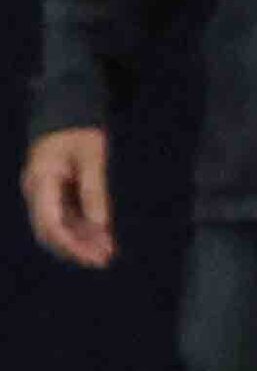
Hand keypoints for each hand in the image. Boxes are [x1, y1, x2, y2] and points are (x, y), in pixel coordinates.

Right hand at [21, 127, 115, 267]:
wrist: (66, 110)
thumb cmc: (80, 130)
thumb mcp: (93, 157)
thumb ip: (94, 191)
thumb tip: (100, 226)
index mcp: (42, 180)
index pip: (51, 224)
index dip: (72, 245)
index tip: (94, 257)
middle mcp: (36, 190)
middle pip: (51, 231)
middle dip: (76, 249)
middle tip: (104, 260)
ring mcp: (42, 193)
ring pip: (57, 227)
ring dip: (80, 242)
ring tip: (107, 253)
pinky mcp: (51, 193)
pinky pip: (64, 217)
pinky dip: (81, 229)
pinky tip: (101, 238)